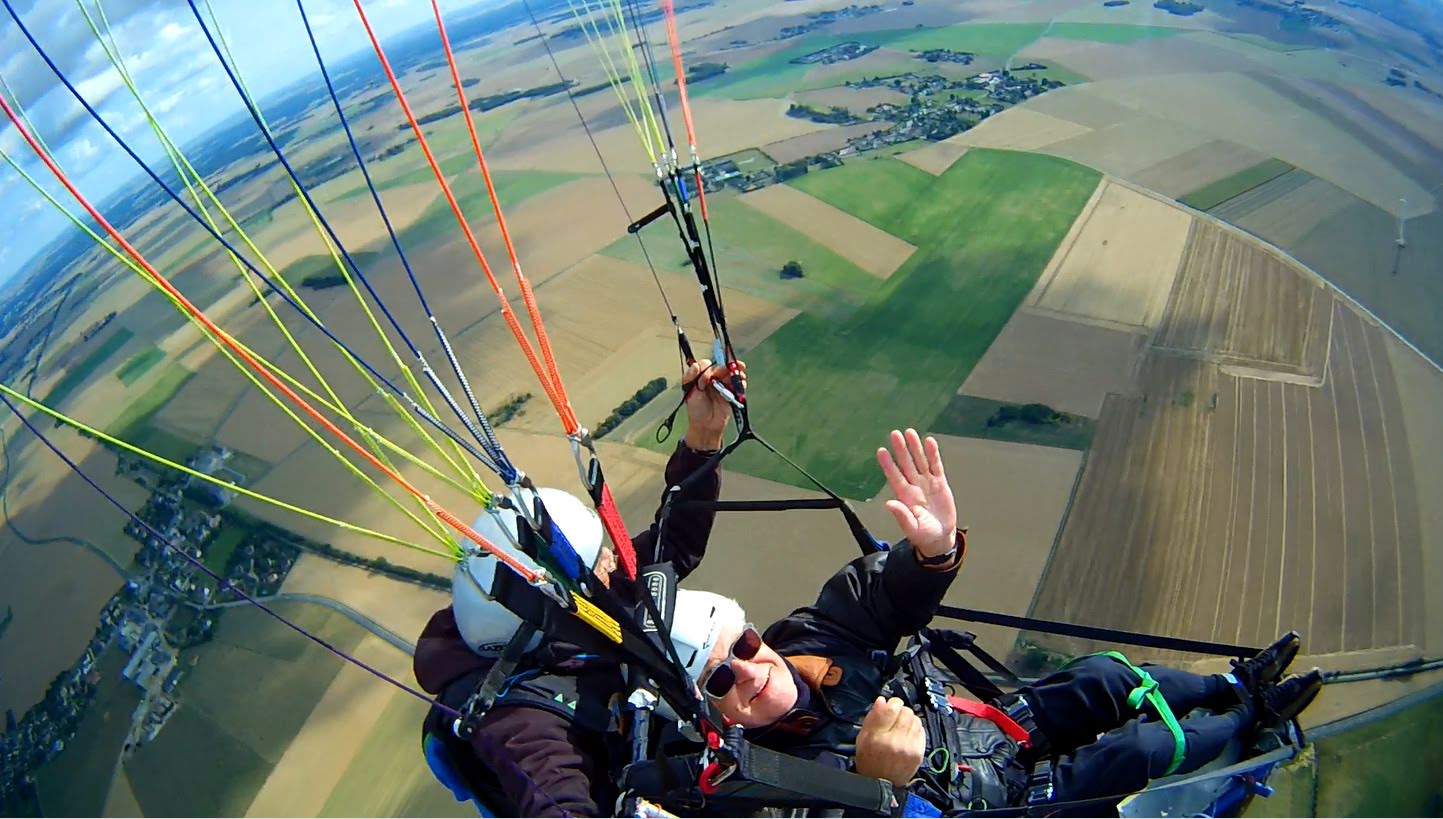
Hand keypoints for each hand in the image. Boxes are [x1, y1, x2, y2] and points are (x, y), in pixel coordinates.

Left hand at [682, 358, 745, 450]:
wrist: (706, 427)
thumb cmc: (696, 410)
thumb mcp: (689, 393)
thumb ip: (692, 377)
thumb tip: (697, 365)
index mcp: (701, 378)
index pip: (707, 366)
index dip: (709, 367)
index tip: (709, 371)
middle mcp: (713, 380)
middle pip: (722, 369)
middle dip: (729, 365)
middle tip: (735, 365)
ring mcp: (724, 387)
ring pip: (732, 375)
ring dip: (737, 372)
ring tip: (741, 373)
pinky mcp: (732, 395)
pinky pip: (738, 386)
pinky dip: (741, 382)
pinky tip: (742, 381)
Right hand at [854, 697, 925, 785]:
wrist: (881, 783)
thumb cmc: (869, 759)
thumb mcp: (862, 737)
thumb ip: (872, 718)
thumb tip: (882, 700)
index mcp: (877, 736)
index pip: (891, 708)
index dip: (892, 703)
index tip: (890, 705)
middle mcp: (895, 741)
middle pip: (906, 712)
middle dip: (901, 711)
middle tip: (896, 717)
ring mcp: (909, 747)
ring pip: (916, 720)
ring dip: (909, 719)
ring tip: (902, 726)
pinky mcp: (918, 753)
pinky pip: (922, 731)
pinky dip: (916, 729)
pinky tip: (909, 734)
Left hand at [876, 429, 956, 558]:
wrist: (941, 537)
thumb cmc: (924, 535)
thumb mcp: (912, 528)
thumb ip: (902, 515)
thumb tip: (888, 504)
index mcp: (905, 497)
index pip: (895, 476)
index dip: (888, 464)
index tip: (881, 451)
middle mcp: (914, 487)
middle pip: (906, 464)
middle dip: (901, 449)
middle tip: (895, 434)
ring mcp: (927, 484)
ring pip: (920, 461)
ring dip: (915, 447)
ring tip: (910, 432)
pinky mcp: (940, 484)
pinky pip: (936, 466)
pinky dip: (933, 454)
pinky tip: (929, 442)